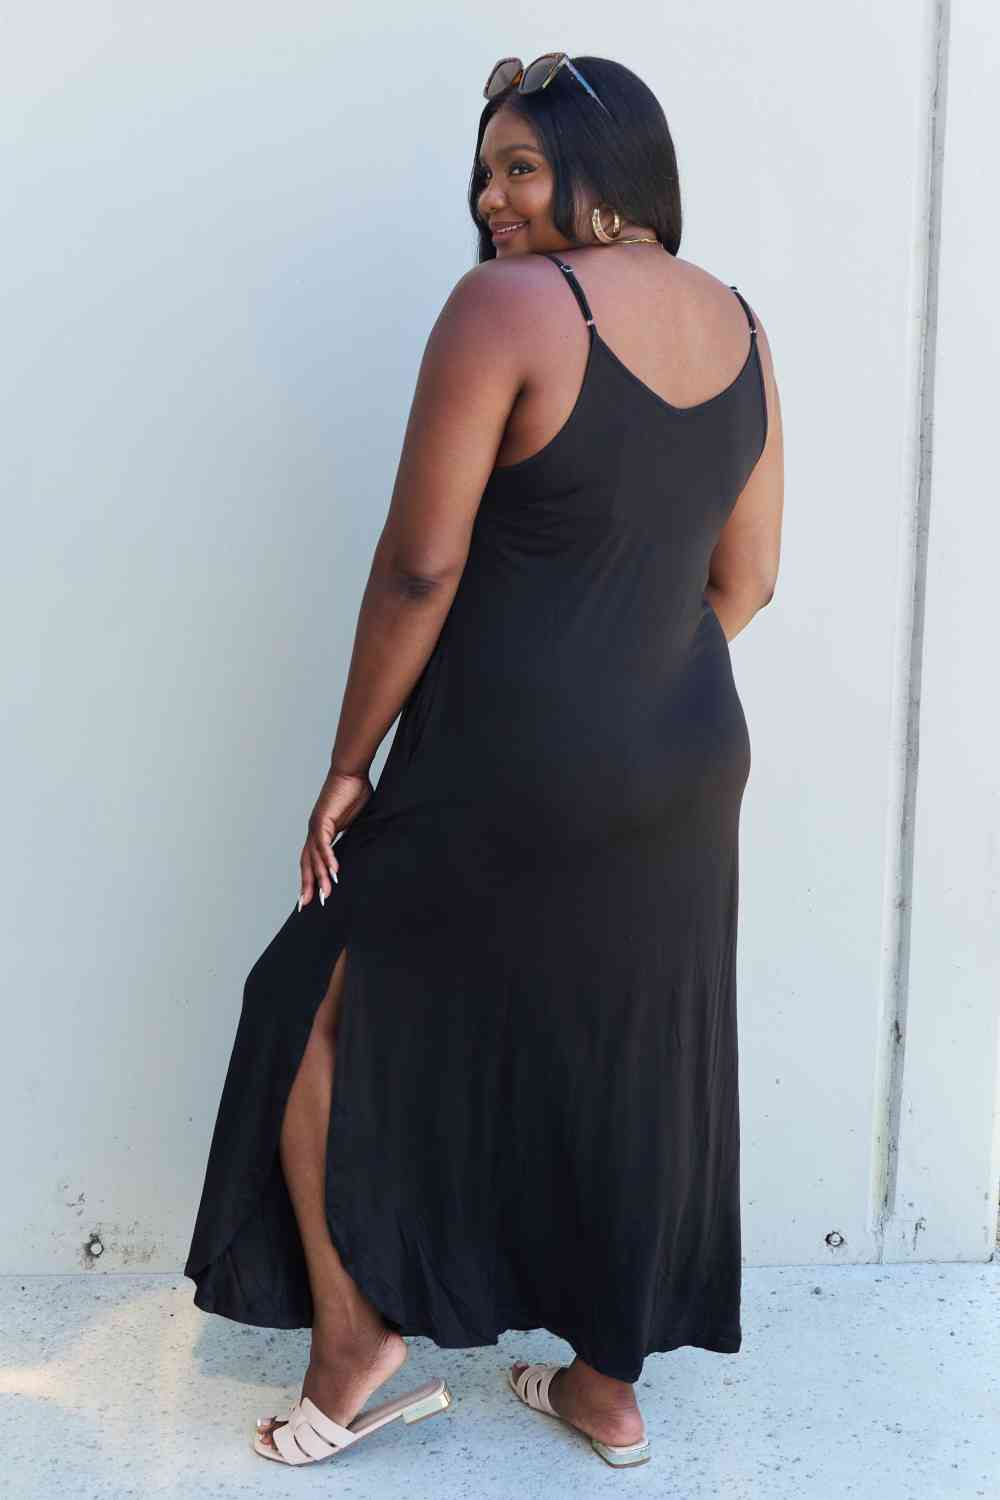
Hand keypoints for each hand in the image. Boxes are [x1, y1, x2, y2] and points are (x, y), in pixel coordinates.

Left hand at [298, 767, 372, 908]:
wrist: (350, 772)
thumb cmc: (354, 792)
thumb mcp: (356, 821)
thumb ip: (355, 835)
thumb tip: (364, 848)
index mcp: (321, 832)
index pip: (311, 860)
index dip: (310, 878)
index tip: (310, 896)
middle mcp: (314, 831)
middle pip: (306, 863)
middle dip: (306, 885)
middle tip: (306, 905)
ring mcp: (316, 826)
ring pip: (314, 857)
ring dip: (320, 877)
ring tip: (326, 894)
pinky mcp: (322, 820)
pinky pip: (324, 844)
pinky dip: (328, 859)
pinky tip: (333, 872)